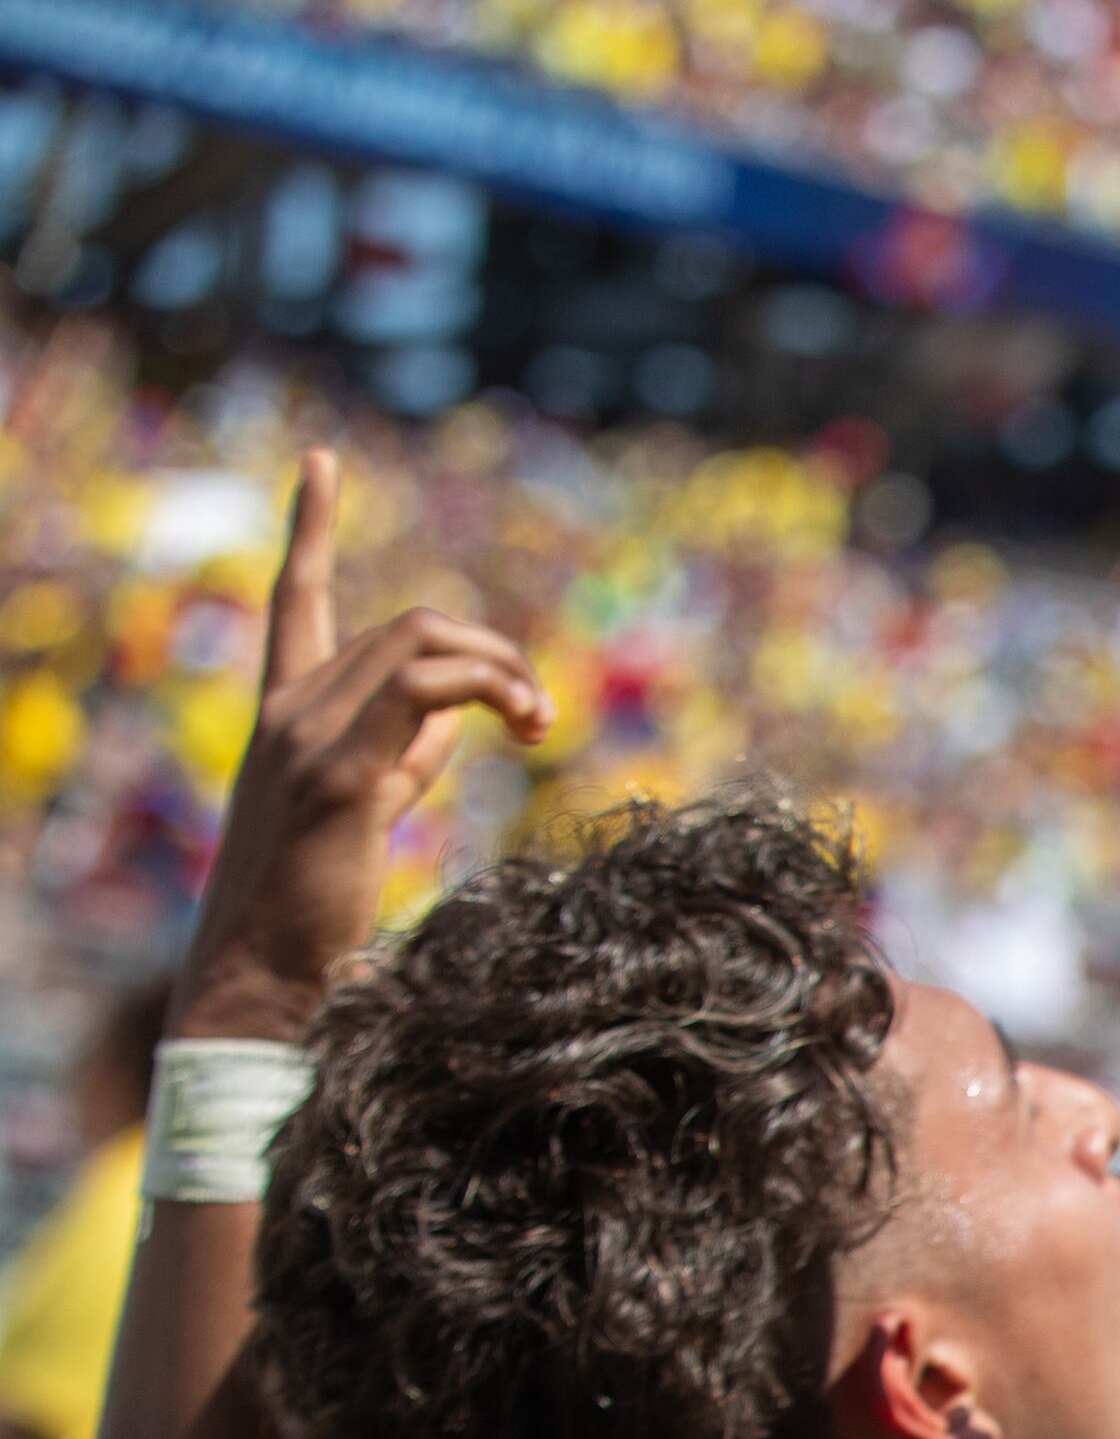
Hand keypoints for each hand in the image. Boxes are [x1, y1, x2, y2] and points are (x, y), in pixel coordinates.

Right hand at [184, 451, 546, 1039]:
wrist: (262, 976)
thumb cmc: (316, 903)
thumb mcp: (368, 806)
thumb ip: (405, 751)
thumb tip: (460, 716)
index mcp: (288, 713)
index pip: (294, 597)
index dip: (308, 525)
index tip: (323, 462)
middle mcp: (288, 710)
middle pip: (405, 623)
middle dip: (493, 652)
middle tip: (538, 716)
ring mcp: (308, 737)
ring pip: (421, 640)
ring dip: (502, 667)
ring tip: (536, 724)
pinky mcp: (340, 774)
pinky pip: (424, 687)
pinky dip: (488, 688)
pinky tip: (518, 727)